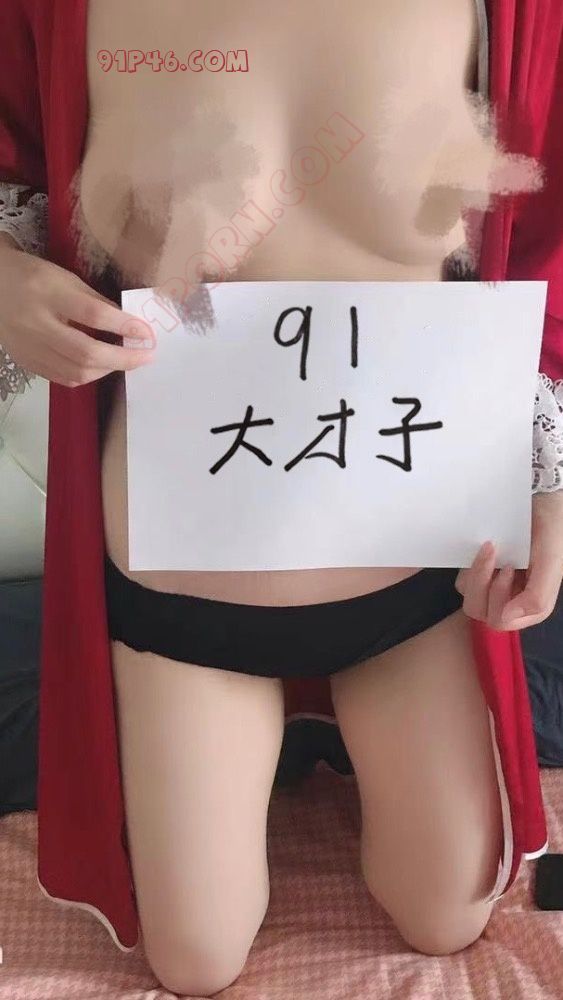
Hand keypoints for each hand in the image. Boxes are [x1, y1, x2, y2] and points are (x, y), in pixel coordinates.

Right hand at [0, 243, 154, 386]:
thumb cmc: (33, 278)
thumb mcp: (65, 279)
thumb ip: (95, 302)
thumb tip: (129, 325)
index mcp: (47, 294)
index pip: (93, 314)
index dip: (124, 326)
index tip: (147, 333)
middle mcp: (36, 324)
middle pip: (86, 352)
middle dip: (123, 358)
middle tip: (145, 356)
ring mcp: (30, 348)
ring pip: (77, 371)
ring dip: (108, 369)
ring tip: (124, 361)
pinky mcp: (27, 363)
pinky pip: (64, 378)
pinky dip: (88, 375)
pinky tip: (100, 366)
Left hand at [454, 491, 562, 630]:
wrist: (539, 500)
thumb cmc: (549, 530)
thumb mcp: (550, 562)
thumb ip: (536, 596)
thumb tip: (505, 618)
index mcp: (531, 607)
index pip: (501, 620)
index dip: (499, 596)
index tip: (509, 566)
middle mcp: (510, 602)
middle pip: (480, 612)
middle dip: (484, 583)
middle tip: (498, 556)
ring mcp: (493, 588)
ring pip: (469, 598)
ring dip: (477, 573)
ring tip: (492, 548)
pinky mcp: (480, 574)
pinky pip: (463, 581)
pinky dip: (470, 566)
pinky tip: (485, 548)